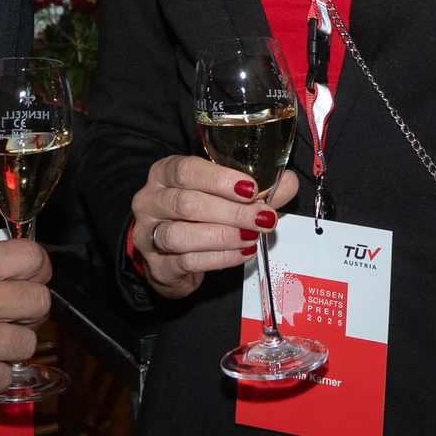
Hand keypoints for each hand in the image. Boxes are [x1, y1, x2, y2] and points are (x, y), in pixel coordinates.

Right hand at [129, 157, 299, 299]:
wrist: (171, 256)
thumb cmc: (198, 216)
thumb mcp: (222, 195)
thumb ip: (255, 190)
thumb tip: (288, 182)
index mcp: (165, 173)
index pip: (187, 170)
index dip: (219, 179)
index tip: (251, 189)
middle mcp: (151, 200)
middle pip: (187, 204)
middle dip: (231, 212)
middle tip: (263, 218)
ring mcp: (148, 234)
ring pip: (182, 235)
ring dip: (224, 236)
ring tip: (252, 237)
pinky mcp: (157, 265)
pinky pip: (188, 261)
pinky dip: (220, 258)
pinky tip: (242, 252)